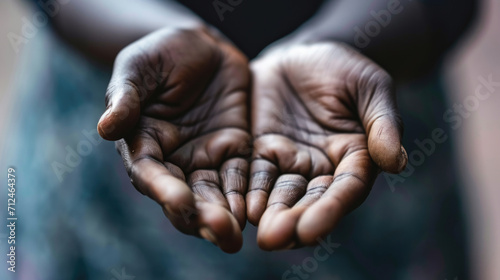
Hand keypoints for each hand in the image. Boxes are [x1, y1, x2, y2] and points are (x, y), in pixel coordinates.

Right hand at [97, 26, 249, 252]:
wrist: (202, 46)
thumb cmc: (162, 53)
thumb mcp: (139, 68)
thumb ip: (125, 96)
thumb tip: (105, 128)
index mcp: (144, 143)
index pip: (150, 174)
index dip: (164, 190)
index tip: (180, 203)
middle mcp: (174, 159)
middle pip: (184, 196)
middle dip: (200, 217)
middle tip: (220, 232)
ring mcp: (205, 156)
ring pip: (213, 194)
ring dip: (224, 216)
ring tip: (235, 235)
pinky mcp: (234, 148)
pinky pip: (241, 176)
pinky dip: (246, 195)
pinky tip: (255, 211)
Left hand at [247, 42, 406, 249]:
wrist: (304, 55)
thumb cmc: (345, 69)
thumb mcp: (371, 87)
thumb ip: (383, 123)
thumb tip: (397, 162)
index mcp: (355, 157)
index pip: (345, 189)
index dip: (329, 210)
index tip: (311, 231)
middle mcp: (323, 168)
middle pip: (310, 200)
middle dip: (294, 221)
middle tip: (275, 239)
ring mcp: (291, 161)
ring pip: (281, 194)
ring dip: (270, 215)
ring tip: (259, 234)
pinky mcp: (262, 150)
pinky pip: (255, 174)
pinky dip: (250, 192)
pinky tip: (242, 208)